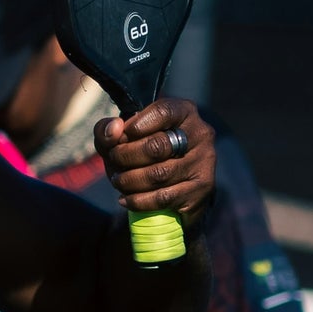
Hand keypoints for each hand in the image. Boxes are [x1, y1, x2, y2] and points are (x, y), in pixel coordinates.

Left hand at [93, 96, 216, 218]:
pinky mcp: (202, 188)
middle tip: (115, 163)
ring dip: (130, 181)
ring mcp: (204, 161)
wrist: (174, 186)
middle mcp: (200, 133)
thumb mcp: (121, 137)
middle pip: (157, 146)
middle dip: (126, 157)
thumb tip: (113, 129)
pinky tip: (126, 199)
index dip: (135, 126)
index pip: (162, 112)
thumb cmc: (143, 153)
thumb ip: (108, 129)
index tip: (120, 139)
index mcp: (183, 111)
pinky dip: (138, 200)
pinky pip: (164, 197)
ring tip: (118, 181)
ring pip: (159, 174)